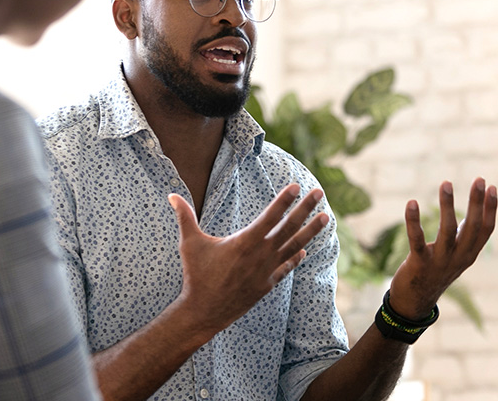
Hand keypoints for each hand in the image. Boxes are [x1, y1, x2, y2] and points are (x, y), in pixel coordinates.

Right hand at [167, 183, 328, 336]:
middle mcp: (261, 255)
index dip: (284, 200)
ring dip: (311, 231)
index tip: (297, 186)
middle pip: (289, 227)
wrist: (204, 311)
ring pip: (294, 246)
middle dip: (306, 208)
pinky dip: (295, 257)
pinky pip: (286, 267)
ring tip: (326, 217)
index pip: (271, 216)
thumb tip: (171, 195)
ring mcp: (266, 270)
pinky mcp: (266, 285)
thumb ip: (185, 217)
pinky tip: (303, 250)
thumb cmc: (196, 275)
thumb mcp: (190, 243)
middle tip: (319, 192)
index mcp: (245, 241)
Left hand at [389, 177, 497, 319]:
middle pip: (472, 227)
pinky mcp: (419, 263)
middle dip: (477, 203)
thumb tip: (470, 214)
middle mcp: (459, 258)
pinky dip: (413, 221)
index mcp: (469, 255)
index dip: (490, 209)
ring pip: (447, 231)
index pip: (486, 230)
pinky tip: (412, 202)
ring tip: (446, 183)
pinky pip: (417, 239)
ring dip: (447, 205)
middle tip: (479, 179)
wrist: (415, 302)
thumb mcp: (454, 256)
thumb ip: (463, 238)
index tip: (491, 187)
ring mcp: (440, 261)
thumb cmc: (434, 272)